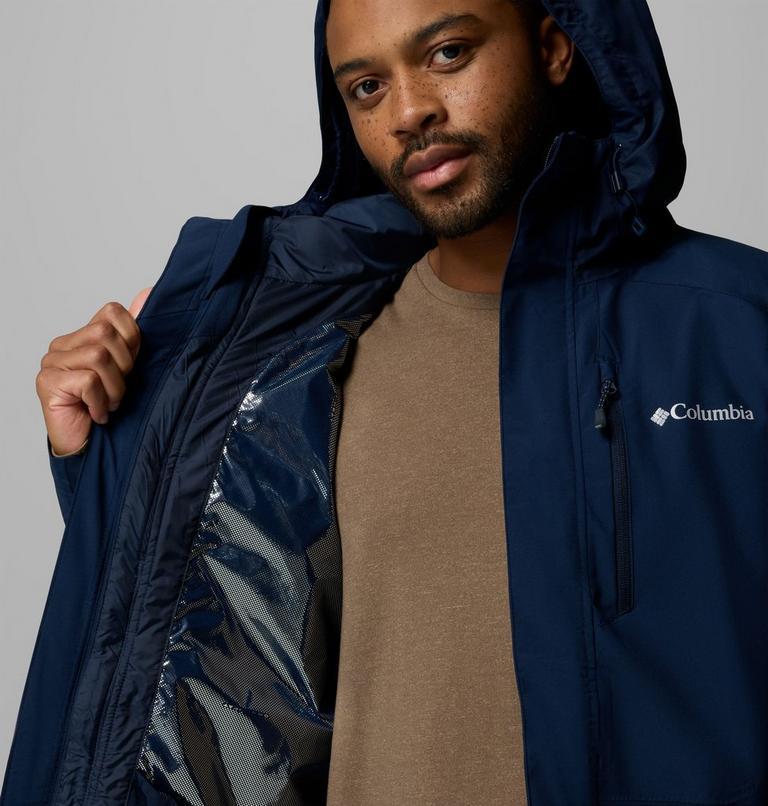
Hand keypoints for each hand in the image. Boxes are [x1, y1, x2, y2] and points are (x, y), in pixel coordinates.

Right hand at [36, 287, 152, 455]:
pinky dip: (100, 401)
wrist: (91, 447)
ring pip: (99, 357)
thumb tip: (148, 292)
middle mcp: (63, 345)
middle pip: (106, 334)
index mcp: (83, 336)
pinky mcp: (47, 382)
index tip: (131, 367)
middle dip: (125, 367)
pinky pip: (88, 380)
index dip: (132, 339)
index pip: (112, 312)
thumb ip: (135, 332)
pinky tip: (96, 413)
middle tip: (118, 391)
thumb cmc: (111, 407)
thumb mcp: (131, 367)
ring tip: (108, 404)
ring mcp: (51, 362)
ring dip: (114, 388)